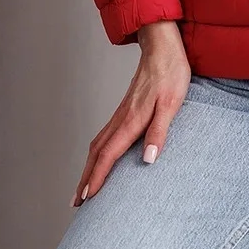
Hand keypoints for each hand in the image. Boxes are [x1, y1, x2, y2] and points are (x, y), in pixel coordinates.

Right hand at [70, 20, 191, 206]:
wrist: (162, 46)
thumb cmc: (171, 73)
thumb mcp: (172, 103)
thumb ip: (159, 131)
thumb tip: (148, 160)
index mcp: (132, 119)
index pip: (109, 154)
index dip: (97, 177)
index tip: (88, 198)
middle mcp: (121, 118)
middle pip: (96, 153)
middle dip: (85, 178)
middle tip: (76, 202)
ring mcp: (121, 112)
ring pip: (97, 144)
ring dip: (88, 167)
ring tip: (83, 187)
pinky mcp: (124, 108)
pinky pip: (104, 135)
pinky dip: (96, 152)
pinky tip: (98, 158)